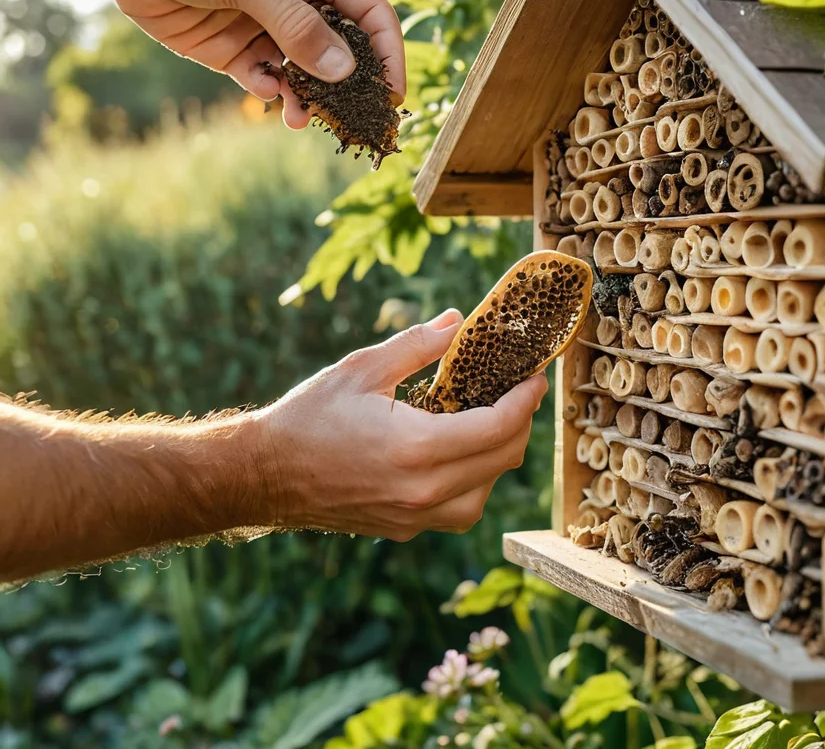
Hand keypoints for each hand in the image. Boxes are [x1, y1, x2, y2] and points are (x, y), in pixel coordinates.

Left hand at [100, 0, 404, 128]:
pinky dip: (268, 90)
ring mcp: (262, 22)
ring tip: (302, 120)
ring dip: (308, 97)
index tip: (392, 92)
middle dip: (348, 86)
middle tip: (350, 121)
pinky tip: (263, 93)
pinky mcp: (230, 45)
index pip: (369, 11)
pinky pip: (263, 77)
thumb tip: (345, 71)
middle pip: (340, 48)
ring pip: (302, 71)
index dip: (387, 51)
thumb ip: (295, 24)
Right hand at [261, 309, 547, 539]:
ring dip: (498, 457)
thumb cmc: (308, 416)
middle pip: (502, 461)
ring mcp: (414, 517)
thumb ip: (417, 344)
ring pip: (486, 493)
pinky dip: (473, 481)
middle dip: (520, 424)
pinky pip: (459, 510)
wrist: (263, 476)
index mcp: (416, 448)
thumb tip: (458, 321)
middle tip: (519, 393)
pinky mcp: (404, 529)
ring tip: (491, 420)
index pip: (498, 428)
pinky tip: (459, 451)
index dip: (525, 401)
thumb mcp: (363, 368)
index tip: (535, 379)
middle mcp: (422, 491)